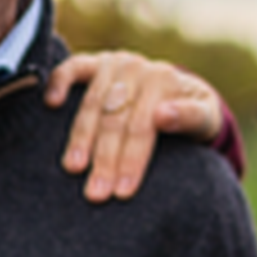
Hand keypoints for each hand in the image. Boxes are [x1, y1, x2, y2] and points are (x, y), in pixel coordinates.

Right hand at [45, 50, 222, 202]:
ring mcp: (115, 63)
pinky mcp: (96, 62)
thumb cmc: (193, 115)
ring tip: (72, 168)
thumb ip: (190, 117)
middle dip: (105, 159)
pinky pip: (73, 67)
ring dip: (80, 136)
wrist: (182, 92)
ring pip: (93, 103)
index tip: (122, 192)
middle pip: (116, 119)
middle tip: (95, 194)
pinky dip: (59, 82)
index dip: (132, 160)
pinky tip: (51, 104)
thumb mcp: (205, 118)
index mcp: (165, 81)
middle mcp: (138, 69)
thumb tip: (163, 116)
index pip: (143, 126)